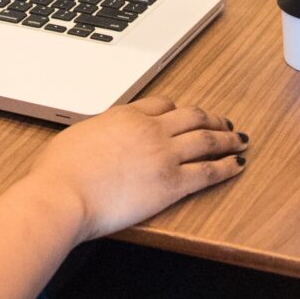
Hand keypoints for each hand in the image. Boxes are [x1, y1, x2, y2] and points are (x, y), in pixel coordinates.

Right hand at [25, 96, 245, 239]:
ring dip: (227, 138)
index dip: (180, 109)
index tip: (188, 114)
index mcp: (126, 116)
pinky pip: (209, 171)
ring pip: (207, 139)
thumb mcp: (77, 136)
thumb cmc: (59, 172)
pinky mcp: (173, 183)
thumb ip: (97, 133)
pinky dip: (228, 166)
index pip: (163, 105)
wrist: (63, 194)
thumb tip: (97, 139)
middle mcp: (150, 130)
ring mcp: (164, 155)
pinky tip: (238, 164)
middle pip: (192, 116)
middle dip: (212, 119)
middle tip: (224, 123)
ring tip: (239, 139)